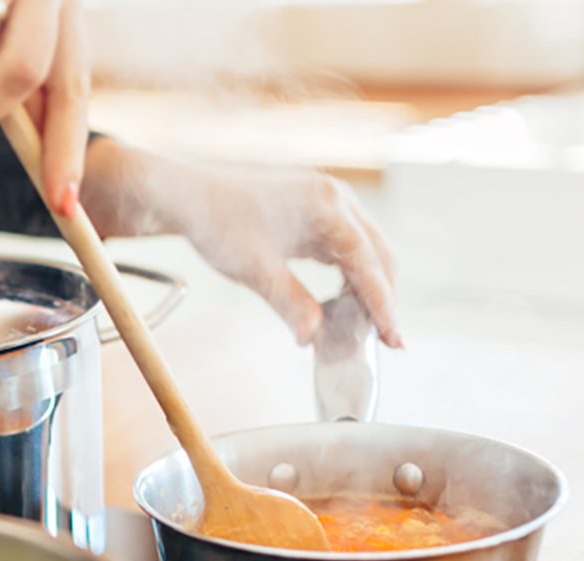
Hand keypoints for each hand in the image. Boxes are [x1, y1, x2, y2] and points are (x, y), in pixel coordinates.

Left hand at [81, 142, 401, 348]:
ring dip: (368, 287)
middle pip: (378, 254)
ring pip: (366, 249)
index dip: (383, 305)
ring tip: (363, 328)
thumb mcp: (255, 271)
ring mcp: (327, 202)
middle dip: (383, 297)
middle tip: (384, 340)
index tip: (394, 338)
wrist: (190, 197)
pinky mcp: (315, 210)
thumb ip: (289, 304)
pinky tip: (340, 303)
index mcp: (327, 208)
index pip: (368, 264)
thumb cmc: (219, 227)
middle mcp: (336, 199)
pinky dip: (350, 275)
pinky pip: (346, 246)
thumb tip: (312, 337)